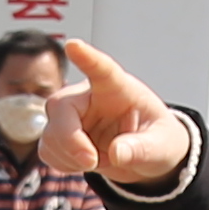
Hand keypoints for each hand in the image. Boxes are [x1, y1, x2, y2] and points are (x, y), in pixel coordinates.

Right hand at [29, 39, 189, 186]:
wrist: (146, 157)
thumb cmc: (157, 141)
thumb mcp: (160, 147)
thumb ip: (141, 148)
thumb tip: (116, 153)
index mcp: (117, 88)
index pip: (101, 69)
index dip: (86, 57)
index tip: (73, 45)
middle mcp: (89, 97)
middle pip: (61, 107)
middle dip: (69, 138)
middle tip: (91, 162)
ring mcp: (72, 116)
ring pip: (51, 133)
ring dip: (70, 157)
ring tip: (99, 161)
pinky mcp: (60, 136)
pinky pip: (48, 150)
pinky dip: (64, 164)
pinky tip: (84, 164)